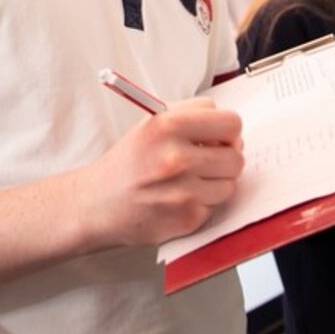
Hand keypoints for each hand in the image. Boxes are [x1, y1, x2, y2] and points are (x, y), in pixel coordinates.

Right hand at [82, 99, 243, 248]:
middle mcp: (176, 157)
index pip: (231, 123)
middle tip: (209, 159)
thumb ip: (192, 115)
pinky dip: (203, 202)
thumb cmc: (129, 161)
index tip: (220, 137)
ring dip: (216, 182)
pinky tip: (181, 198)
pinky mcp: (186, 218)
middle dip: (226, 157)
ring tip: (192, 179)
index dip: (228, 130)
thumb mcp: (152, 123)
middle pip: (236, 155)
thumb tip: (232, 129)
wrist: (98, 203)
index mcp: (168, 125)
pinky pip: (216, 206)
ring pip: (230, 183)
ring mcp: (183, 191)